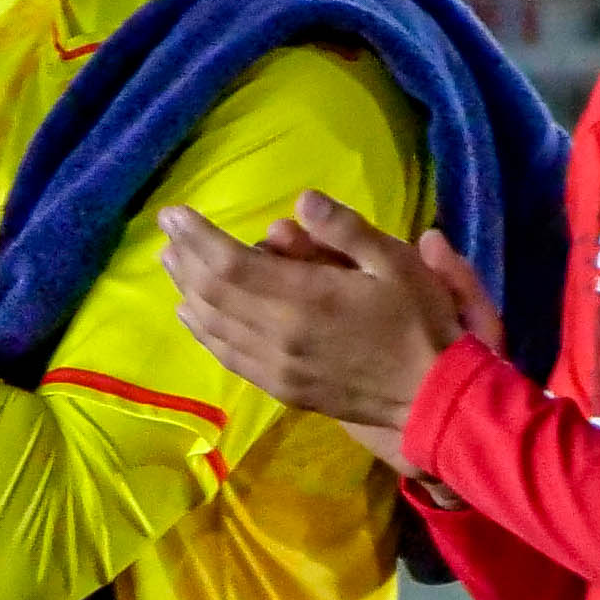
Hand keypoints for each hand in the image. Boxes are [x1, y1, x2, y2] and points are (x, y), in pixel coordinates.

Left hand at [160, 189, 492, 444]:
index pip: (231, 263)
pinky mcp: (280, 387)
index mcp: (306, 297)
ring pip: (213, 327)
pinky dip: (203, 332)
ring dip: (187, 292)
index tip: (175, 214)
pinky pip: (228, 357)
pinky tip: (192, 314)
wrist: (431, 398)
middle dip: (185, 259)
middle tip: (168, 233)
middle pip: (212, 293)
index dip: (198, 237)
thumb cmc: (420, 321)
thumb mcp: (396, 262)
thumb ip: (346, 230)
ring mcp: (276, 366)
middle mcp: (279, 333)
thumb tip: (301, 202)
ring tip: (173, 264)